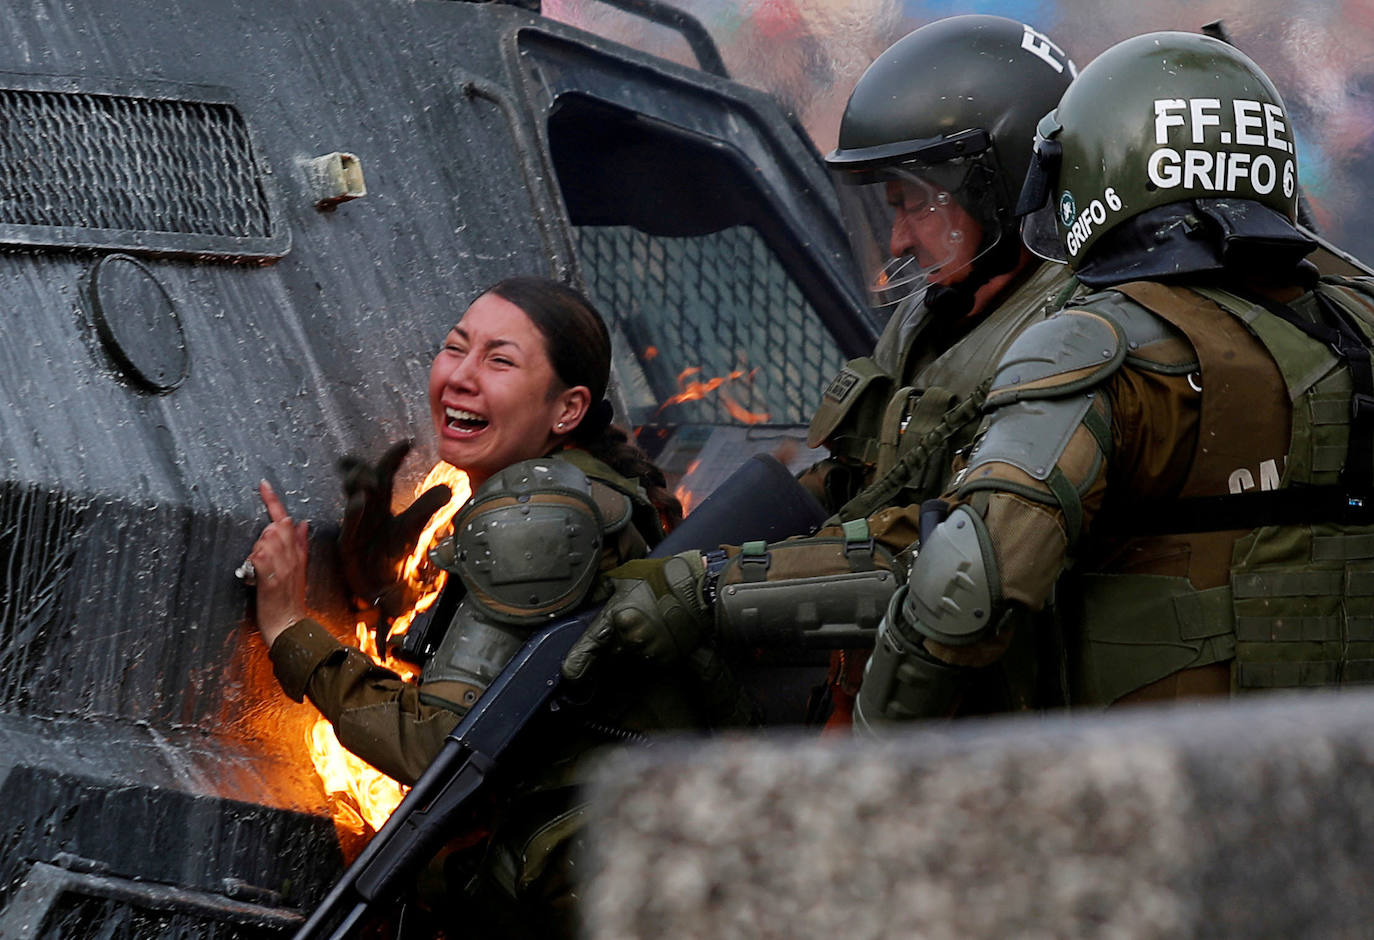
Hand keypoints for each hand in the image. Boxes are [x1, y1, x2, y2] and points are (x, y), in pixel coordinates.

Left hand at [250, 480, 308, 647]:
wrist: (289, 626)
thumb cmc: (289, 601)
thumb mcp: (299, 570)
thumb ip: (299, 545)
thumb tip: (301, 523)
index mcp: (298, 553)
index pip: (286, 520)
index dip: (273, 500)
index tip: (263, 484)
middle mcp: (292, 556)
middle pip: (275, 526)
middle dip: (263, 535)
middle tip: (261, 559)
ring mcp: (282, 565)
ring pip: (265, 539)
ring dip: (257, 551)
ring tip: (259, 571)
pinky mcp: (270, 576)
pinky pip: (258, 555)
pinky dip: (253, 561)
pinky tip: (254, 575)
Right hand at [338, 439, 452, 614]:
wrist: (382, 585)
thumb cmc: (392, 552)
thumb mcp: (413, 527)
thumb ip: (427, 507)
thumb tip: (450, 488)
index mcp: (381, 502)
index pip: (386, 474)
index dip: (394, 458)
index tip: (407, 443)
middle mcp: (366, 510)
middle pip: (363, 483)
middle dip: (362, 470)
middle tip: (369, 465)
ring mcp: (355, 526)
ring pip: (353, 501)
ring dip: (356, 487)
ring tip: (364, 480)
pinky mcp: (348, 545)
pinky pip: (349, 527)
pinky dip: (353, 515)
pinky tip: (358, 502)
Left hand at [561, 552, 709, 683]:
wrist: (697, 589)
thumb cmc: (660, 579)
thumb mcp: (623, 576)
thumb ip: (599, 591)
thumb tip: (583, 601)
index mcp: (616, 618)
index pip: (588, 648)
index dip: (575, 665)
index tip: (569, 674)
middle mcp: (630, 639)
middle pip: (609, 655)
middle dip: (612, 647)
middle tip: (625, 628)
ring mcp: (649, 651)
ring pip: (629, 659)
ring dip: (630, 650)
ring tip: (645, 627)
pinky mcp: (665, 659)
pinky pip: (648, 662)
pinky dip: (648, 653)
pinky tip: (657, 635)